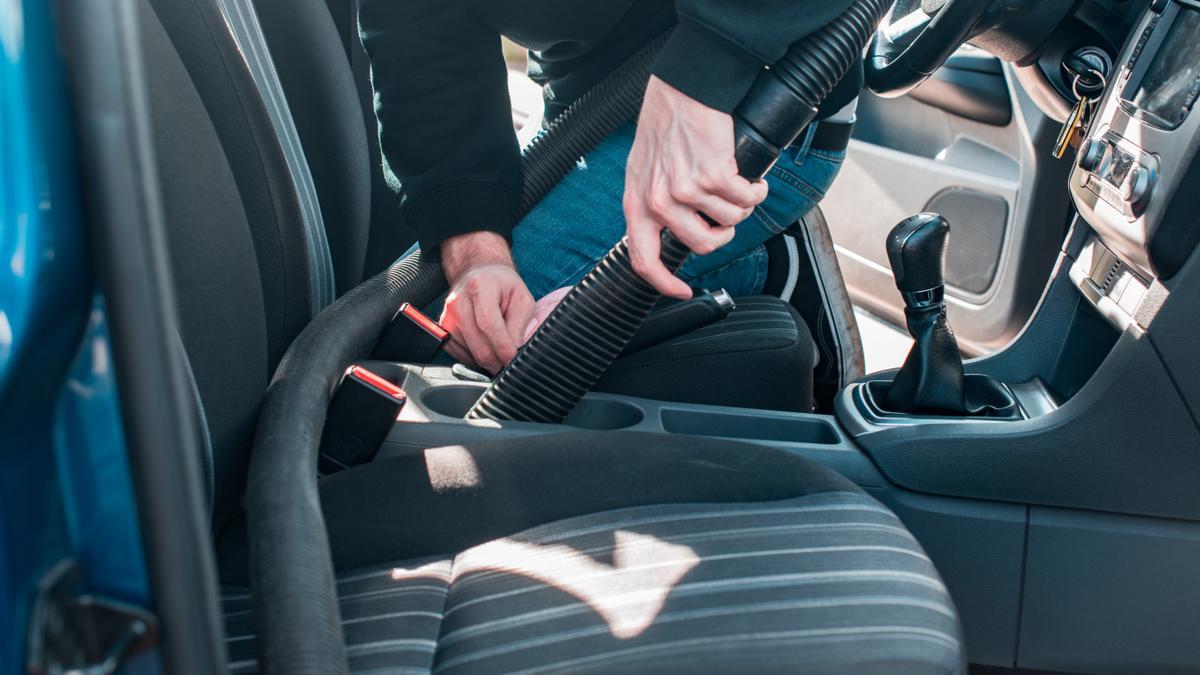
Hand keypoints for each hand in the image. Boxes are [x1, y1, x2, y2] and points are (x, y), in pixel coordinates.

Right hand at [439, 231, 535, 373]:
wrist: (480, 276)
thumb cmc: (503, 286)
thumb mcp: (522, 300)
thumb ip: (519, 327)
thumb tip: (514, 353)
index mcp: (479, 286)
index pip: (489, 324)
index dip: (503, 347)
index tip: (513, 358)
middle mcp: (458, 301)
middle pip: (478, 344)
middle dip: (497, 360)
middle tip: (510, 361)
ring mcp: (448, 317)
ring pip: (470, 354)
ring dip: (488, 359)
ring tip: (499, 345)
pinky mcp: (443, 330)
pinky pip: (460, 355)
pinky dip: (475, 357)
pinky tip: (486, 345)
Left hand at [624, 76, 768, 297]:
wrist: (685, 87)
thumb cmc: (667, 122)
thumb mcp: (644, 168)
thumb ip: (652, 201)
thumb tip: (672, 231)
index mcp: (637, 203)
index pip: (643, 259)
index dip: (664, 283)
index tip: (682, 291)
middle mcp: (657, 201)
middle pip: (703, 245)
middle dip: (724, 233)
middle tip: (728, 214)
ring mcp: (685, 190)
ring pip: (729, 222)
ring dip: (742, 206)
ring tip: (739, 186)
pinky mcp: (713, 176)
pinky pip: (746, 200)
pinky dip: (757, 191)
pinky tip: (753, 178)